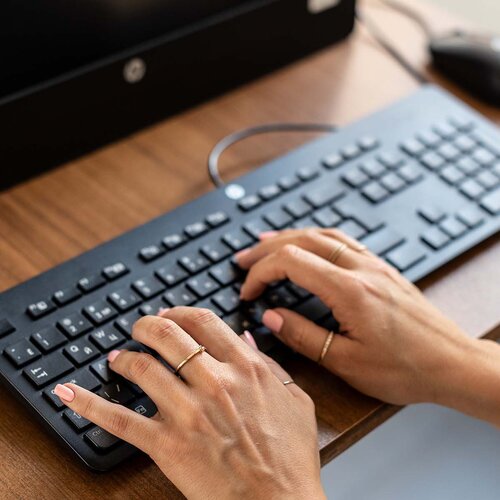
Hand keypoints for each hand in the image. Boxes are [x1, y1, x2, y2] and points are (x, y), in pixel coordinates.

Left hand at [54, 307, 324, 499]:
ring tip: (117, 357)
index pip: (203, 321)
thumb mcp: (296, 399)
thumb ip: (271, 362)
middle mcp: (215, 382)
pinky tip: (69, 393)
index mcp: (246, 368)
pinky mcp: (167, 444)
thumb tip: (246, 336)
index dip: (179, 312)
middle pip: (167, 335)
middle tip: (139, 328)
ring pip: (142, 369)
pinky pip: (120, 420)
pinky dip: (89, 404)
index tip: (169, 314)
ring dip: (123, 357)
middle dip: (146, 325)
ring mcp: (188, 412)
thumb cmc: (291, 456)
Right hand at [237, 228, 478, 405]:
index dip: (261, 272)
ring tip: (265, 242)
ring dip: (289, 236)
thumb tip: (270, 317)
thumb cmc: (406, 368)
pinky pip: (342, 240)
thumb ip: (303, 336)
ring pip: (323, 234)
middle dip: (266, 248)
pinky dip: (316, 237)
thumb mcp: (347, 362)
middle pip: (302, 241)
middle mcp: (361, 269)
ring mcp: (373, 264)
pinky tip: (307, 244)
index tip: (247, 290)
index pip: (291, 263)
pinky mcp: (381, 268)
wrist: (452, 363)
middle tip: (243, 259)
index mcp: (350, 291)